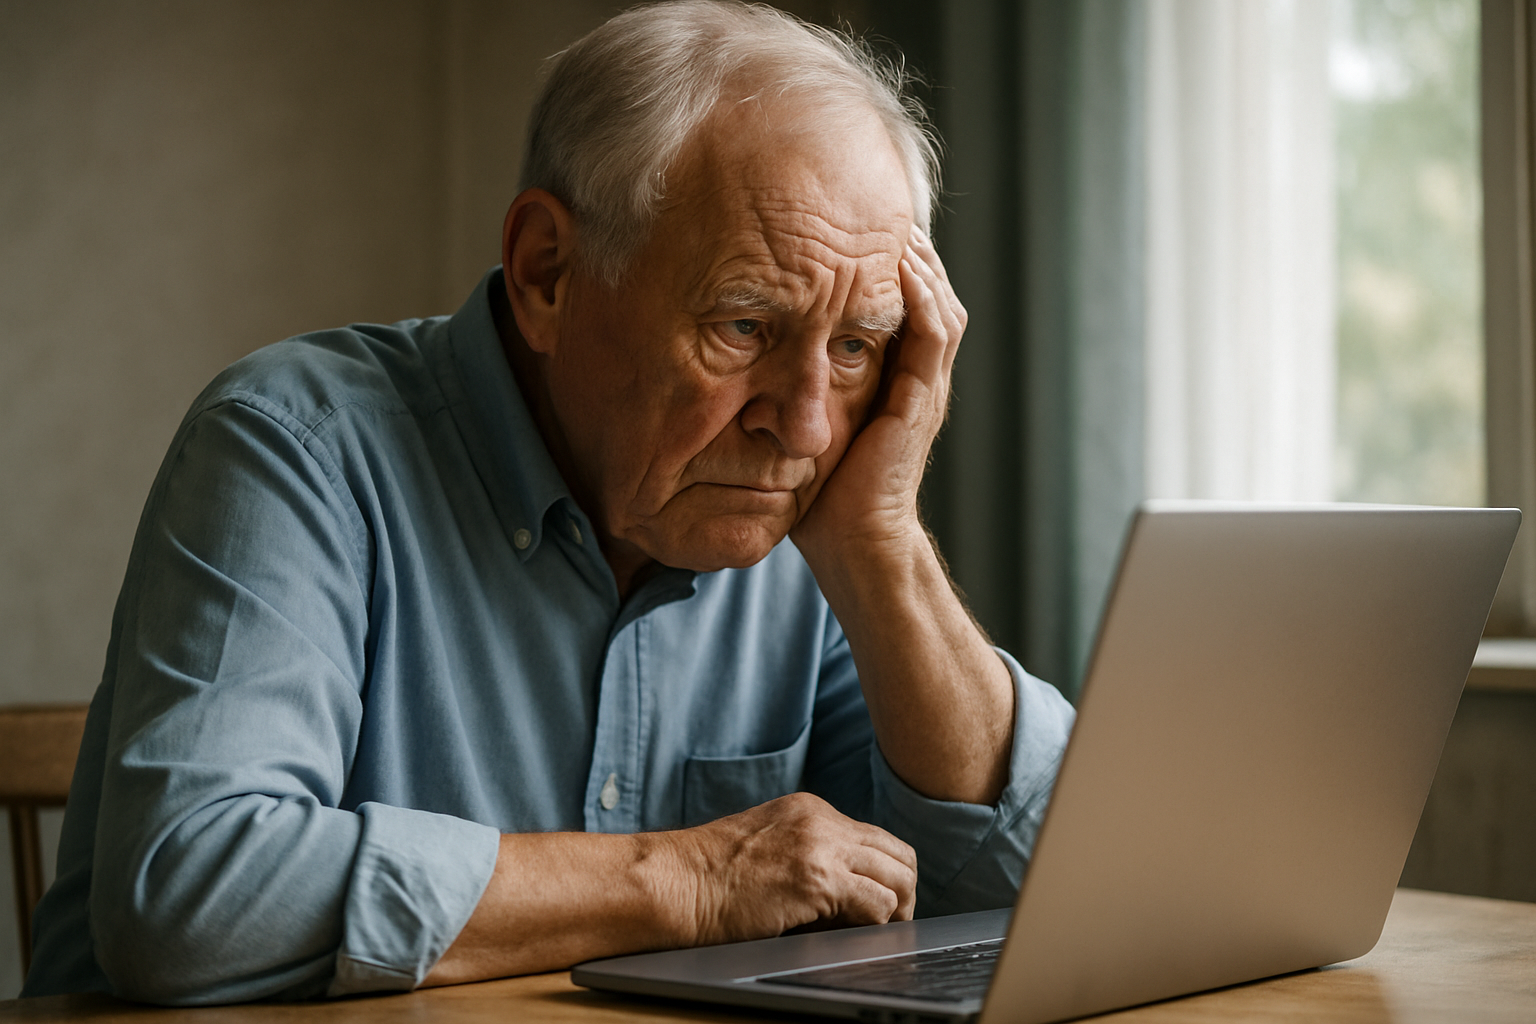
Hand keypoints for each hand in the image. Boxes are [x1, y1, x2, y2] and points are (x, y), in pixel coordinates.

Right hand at [659, 792, 916, 944]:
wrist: (674, 883)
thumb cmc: (707, 877)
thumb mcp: (765, 845)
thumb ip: (806, 853)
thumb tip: (848, 896)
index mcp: (809, 809)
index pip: (874, 838)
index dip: (884, 874)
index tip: (879, 903)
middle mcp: (821, 820)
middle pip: (896, 853)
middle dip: (903, 891)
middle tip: (892, 922)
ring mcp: (821, 847)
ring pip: (898, 876)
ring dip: (894, 910)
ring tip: (876, 932)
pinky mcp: (817, 880)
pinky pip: (878, 904)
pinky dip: (875, 923)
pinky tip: (852, 934)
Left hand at [792, 226, 965, 559]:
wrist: (853, 543)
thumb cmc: (822, 494)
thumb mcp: (803, 421)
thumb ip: (790, 382)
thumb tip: (740, 343)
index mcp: (896, 379)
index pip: (904, 301)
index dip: (886, 259)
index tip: (852, 222)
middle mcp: (919, 378)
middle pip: (930, 292)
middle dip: (907, 247)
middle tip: (879, 206)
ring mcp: (926, 388)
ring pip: (939, 304)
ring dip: (920, 262)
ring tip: (894, 223)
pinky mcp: (922, 402)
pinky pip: (933, 336)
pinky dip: (921, 297)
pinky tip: (901, 266)